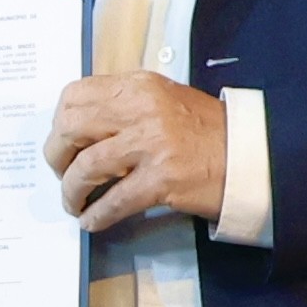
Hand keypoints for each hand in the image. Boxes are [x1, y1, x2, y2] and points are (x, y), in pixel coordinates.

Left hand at [45, 73, 228, 230]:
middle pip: (71, 129)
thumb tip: (80, 128)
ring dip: (72, 192)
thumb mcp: (163, 100)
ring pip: (87, 167)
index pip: (76, 96)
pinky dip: (97, 215)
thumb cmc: (206, 132)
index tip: (61, 141)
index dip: (59, 123)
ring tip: (75, 203)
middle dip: (56, 157)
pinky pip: (114, 200)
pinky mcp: (162, 179)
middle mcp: (142, 109)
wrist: (250, 157)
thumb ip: (124, 105)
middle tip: (61, 174)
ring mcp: (152, 144)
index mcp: (139, 86)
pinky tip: (93, 221)